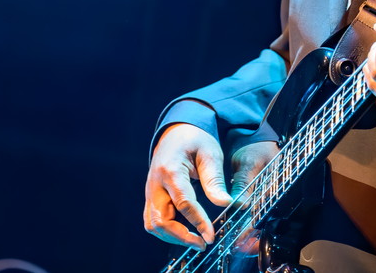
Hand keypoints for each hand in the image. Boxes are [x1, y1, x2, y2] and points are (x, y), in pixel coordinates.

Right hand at [143, 123, 278, 249]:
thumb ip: (215, 179)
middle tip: (202, 243)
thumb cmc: (195, 139)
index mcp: (171, 170)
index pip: (183, 203)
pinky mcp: (151, 196)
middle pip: (160, 220)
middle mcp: (155, 183)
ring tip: (195, 241)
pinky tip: (184, 232)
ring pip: (153, 224)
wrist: (176, 131)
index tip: (210, 236)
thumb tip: (225, 203)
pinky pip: (153, 219)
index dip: (198, 222)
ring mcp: (150, 191)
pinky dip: (167, 230)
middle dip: (181, 237)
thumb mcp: (210, 153)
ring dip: (172, 237)